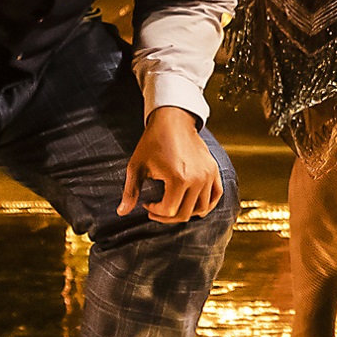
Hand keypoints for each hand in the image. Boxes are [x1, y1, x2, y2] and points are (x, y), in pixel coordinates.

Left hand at [121, 106, 225, 224]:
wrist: (173, 120)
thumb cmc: (153, 141)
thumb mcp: (136, 166)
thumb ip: (130, 191)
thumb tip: (121, 212)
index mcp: (178, 178)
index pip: (169, 211)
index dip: (155, 211)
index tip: (147, 203)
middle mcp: (197, 179)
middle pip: (185, 213)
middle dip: (167, 216)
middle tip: (156, 210)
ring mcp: (208, 175)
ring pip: (201, 209)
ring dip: (185, 213)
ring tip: (173, 207)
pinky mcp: (214, 171)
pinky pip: (216, 196)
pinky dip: (206, 205)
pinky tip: (193, 206)